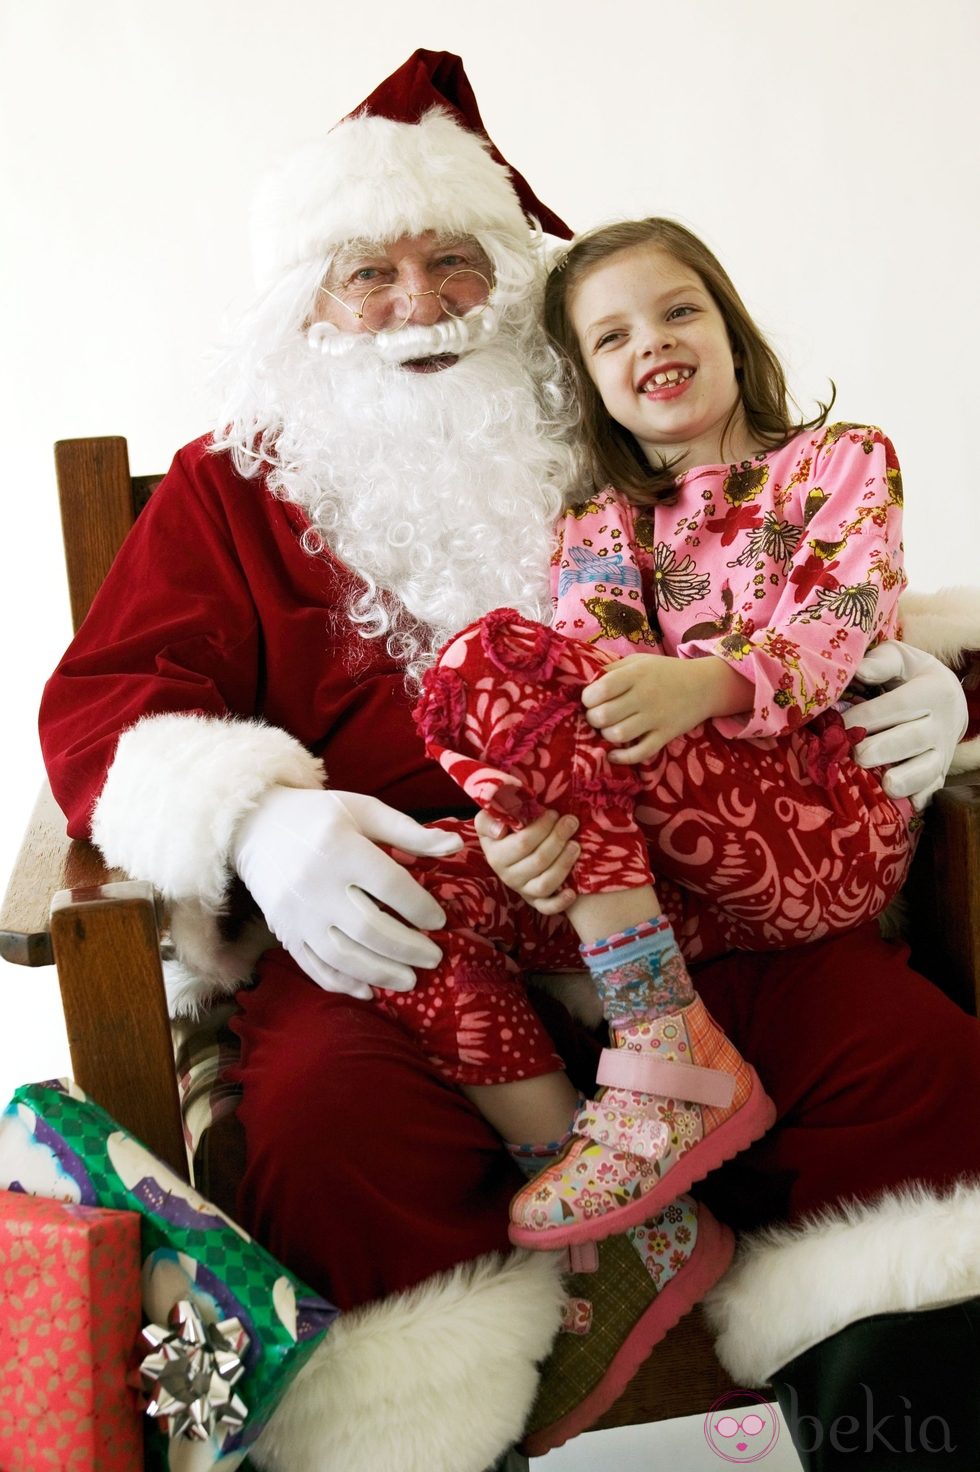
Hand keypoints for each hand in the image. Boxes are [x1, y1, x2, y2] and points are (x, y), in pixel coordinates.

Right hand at [232, 787, 462, 997]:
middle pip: (369, 928)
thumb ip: (410, 831)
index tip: (439, 920)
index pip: (390, 885)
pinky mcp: (284, 931)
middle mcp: (317, 884)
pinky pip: (314, 965)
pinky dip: (342, 983)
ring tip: (410, 980)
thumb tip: (456, 845)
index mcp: (341, 848)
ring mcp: (297, 913)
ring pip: (343, 955)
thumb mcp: (364, 811)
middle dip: (407, 948)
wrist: (255, 826)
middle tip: (434, 957)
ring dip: (380, 972)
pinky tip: (369, 991)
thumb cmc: (319, 816)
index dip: (419, 907)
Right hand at [474, 808, 580, 914]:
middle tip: (571, 822)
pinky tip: (572, 892)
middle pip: (538, 861)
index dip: (542, 828)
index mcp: (496, 856)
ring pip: (545, 883)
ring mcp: (523, 890)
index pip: (523, 843)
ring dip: (563, 864)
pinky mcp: (536, 901)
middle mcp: (508, 876)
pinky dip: (560, 902)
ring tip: (576, 846)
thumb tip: (499, 830)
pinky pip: (547, 907)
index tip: (554, 813)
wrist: (506, 851)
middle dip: (558, 839)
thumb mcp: (488, 821)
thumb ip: (488, 820)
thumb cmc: (503, 831)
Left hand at [582, 654, 752, 762]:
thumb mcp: (639, 661)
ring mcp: (656, 718)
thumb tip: (585, 681)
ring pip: (618, 735)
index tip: (590, 699)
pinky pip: (639, 753)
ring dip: (606, 735)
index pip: (600, 689)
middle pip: (603, 715)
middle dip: (593, 718)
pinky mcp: (665, 736)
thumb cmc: (665, 672)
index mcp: (636, 675)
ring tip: (609, 729)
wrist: (705, 685)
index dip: (587, 698)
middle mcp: (645, 696)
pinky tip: (614, 753)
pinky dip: (622, 757)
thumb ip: (612, 669)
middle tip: (597, 716)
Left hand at [843, 641, 967, 809]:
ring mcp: (941, 753)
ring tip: (884, 784)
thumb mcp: (900, 658)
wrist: (948, 700)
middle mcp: (941, 724)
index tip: (837, 725)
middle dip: (880, 750)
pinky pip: (931, 791)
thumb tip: (859, 672)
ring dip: (904, 780)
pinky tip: (902, 805)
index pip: (897, 706)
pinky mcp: (939, 774)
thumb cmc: (910, 677)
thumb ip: (880, 663)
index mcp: (932, 691)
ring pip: (926, 771)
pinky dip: (917, 799)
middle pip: (910, 741)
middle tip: (855, 755)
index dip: (865, 717)